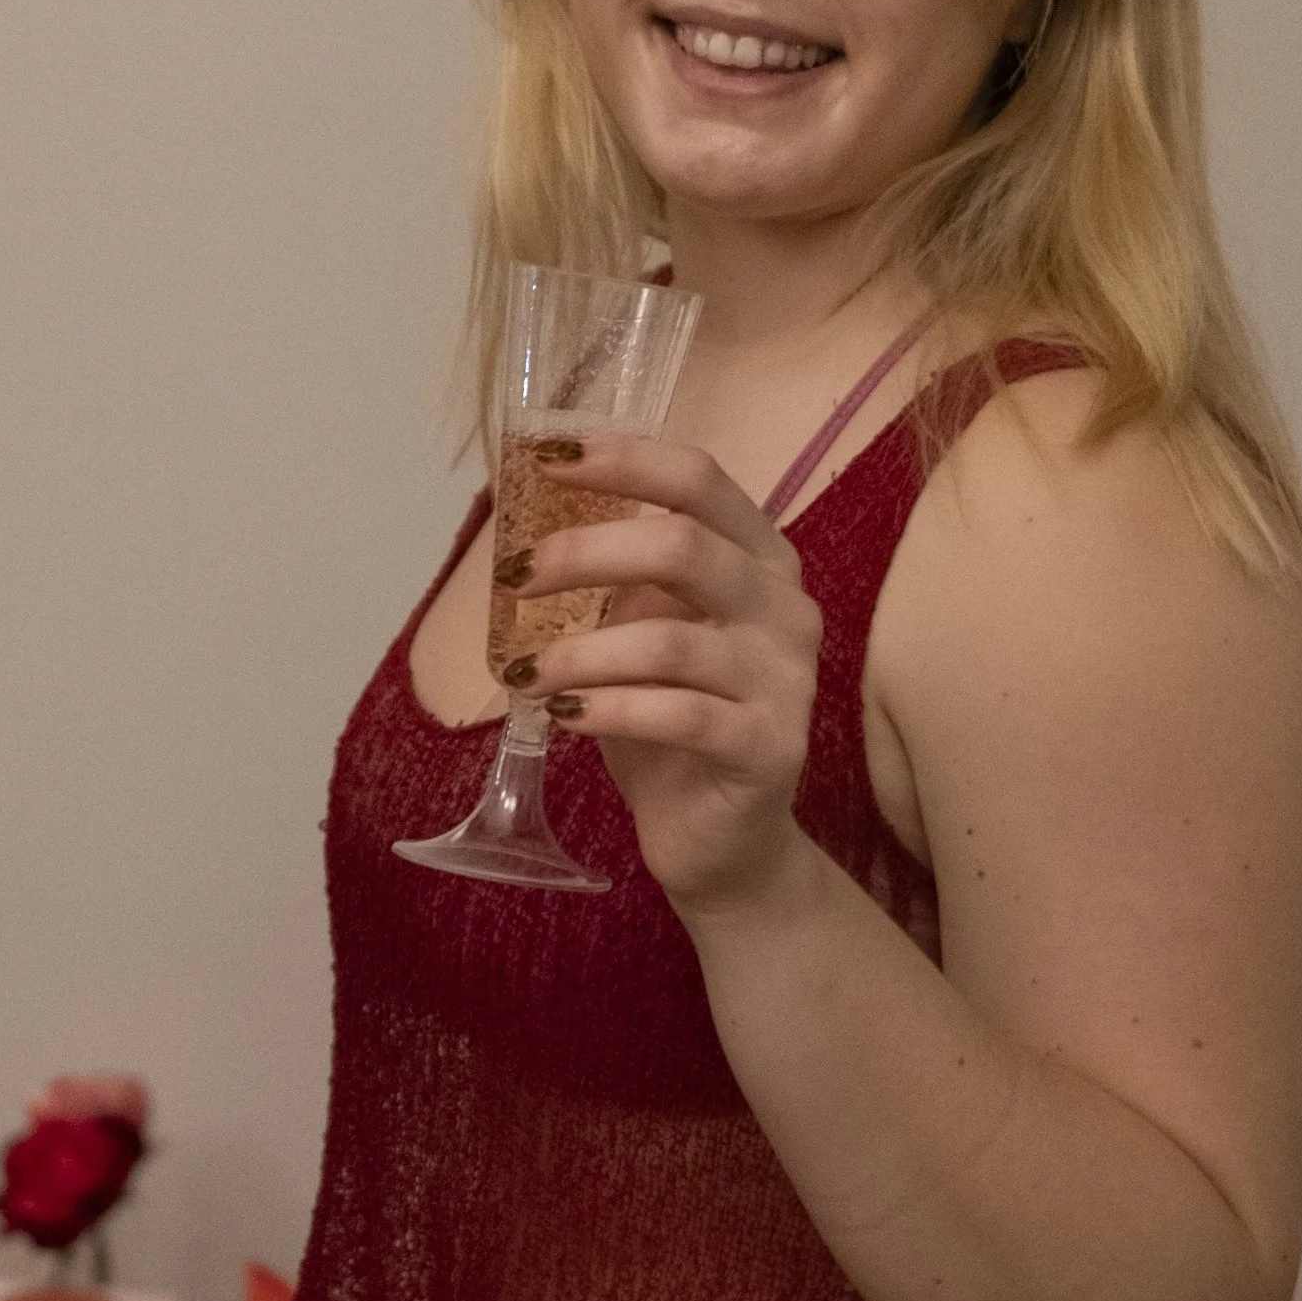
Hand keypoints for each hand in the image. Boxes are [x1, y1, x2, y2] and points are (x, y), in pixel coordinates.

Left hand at [523, 435, 821, 914]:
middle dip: (582, 554)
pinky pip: (675, 715)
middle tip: (515, 579)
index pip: (699, 479)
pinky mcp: (770, 748)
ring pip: (668, 640)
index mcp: (759, 557)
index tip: (544, 460)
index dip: (622, 460)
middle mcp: (784, 606)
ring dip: (577, 653)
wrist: (726, 840)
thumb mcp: (640, 631)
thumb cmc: (672, 721)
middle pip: (682, 547)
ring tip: (525, 673)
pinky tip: (562, 715)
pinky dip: (604, 709)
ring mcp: (786, 678)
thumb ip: (614, 577)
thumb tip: (525, 521)